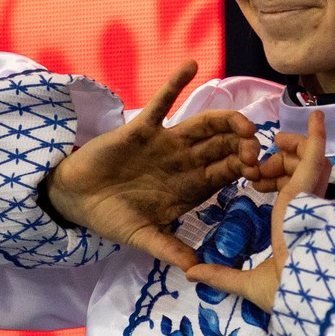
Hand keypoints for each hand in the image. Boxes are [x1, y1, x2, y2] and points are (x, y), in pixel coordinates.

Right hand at [43, 62, 257, 269]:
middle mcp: (185, 160)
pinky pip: (163, 101)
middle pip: (224, 145)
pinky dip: (176, 82)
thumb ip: (170, 250)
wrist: (75, 200)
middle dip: (243, 144)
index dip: (246, 169)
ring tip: (242, 120)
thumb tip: (196, 270)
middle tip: (255, 147)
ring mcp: (166, 142)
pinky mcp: (142, 127)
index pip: (228, 172)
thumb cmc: (112, 218)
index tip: (259, 171)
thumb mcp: (144, 238)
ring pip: (203, 124)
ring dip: (225, 120)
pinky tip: (192, 65)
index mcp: (192, 186)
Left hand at [187, 110, 327, 312]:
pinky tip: (315, 116)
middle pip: (295, 173)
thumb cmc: (285, 292)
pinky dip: (317, 135)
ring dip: (290, 150)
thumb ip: (218, 274)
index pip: (287, 193)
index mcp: (293, 226)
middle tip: (257, 164)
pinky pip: (316, 154)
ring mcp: (309, 196)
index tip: (254, 180)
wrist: (303, 293)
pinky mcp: (310, 186)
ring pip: (306, 161)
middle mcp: (305, 208)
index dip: (271, 181)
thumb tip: (191, 273)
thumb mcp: (245, 281)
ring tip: (275, 141)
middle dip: (277, 163)